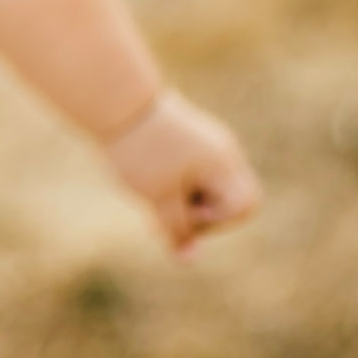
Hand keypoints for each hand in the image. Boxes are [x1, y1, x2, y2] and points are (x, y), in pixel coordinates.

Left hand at [98, 87, 262, 260]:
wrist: (112, 98)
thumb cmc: (138, 149)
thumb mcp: (156, 196)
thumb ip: (177, 229)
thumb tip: (189, 260)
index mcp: (223, 161)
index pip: (244, 205)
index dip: (216, 221)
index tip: (181, 213)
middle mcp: (221, 147)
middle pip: (228, 196)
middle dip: (198, 213)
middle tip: (160, 212)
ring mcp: (204, 138)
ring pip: (206, 182)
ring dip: (182, 198)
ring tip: (147, 193)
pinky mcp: (185, 134)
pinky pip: (191, 168)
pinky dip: (174, 181)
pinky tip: (143, 177)